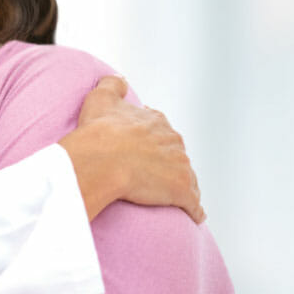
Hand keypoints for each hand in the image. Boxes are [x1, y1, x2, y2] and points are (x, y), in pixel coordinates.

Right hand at [60, 76, 204, 223]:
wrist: (102, 160)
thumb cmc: (98, 131)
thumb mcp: (101, 98)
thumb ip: (112, 84)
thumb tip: (121, 78)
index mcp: (157, 122)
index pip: (161, 131)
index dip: (153, 141)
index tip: (145, 150)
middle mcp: (174, 142)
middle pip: (176, 155)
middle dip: (169, 163)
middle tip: (154, 174)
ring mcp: (180, 167)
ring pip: (187, 179)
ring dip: (181, 186)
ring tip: (170, 196)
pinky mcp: (182, 192)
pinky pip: (194, 205)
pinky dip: (194, 210)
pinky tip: (192, 214)